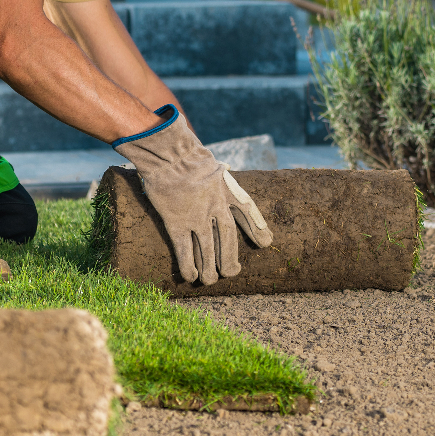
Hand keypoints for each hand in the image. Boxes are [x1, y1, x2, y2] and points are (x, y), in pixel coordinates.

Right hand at [113, 109, 272, 283]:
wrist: (168, 154)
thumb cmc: (187, 156)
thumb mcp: (213, 164)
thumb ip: (220, 176)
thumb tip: (222, 171)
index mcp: (227, 190)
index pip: (247, 211)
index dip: (257, 228)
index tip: (266, 242)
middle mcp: (216, 206)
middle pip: (228, 239)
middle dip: (230, 258)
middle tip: (231, 273)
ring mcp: (197, 216)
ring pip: (207, 249)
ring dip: (209, 268)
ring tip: (209, 281)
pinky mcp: (177, 222)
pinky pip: (185, 249)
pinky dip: (188, 265)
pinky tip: (190, 276)